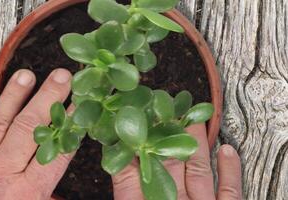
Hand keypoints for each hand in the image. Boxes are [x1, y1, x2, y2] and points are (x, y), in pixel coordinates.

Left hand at [0, 69, 72, 199]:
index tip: (79, 106)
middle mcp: (1, 176)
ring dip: (13, 97)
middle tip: (63, 78)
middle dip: (48, 100)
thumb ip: (46, 191)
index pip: (56, 151)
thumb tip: (61, 159)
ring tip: (27, 76)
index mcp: (27, 193)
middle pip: (30, 130)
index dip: (69, 126)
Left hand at [112, 124, 241, 199]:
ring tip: (195, 123)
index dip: (138, 144)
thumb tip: (111, 158)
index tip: (140, 120)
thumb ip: (125, 186)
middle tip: (170, 112)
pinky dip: (231, 174)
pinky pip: (228, 194)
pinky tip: (227, 151)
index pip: (137, 170)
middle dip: (171, 138)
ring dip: (199, 147)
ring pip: (199, 173)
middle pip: (171, 165)